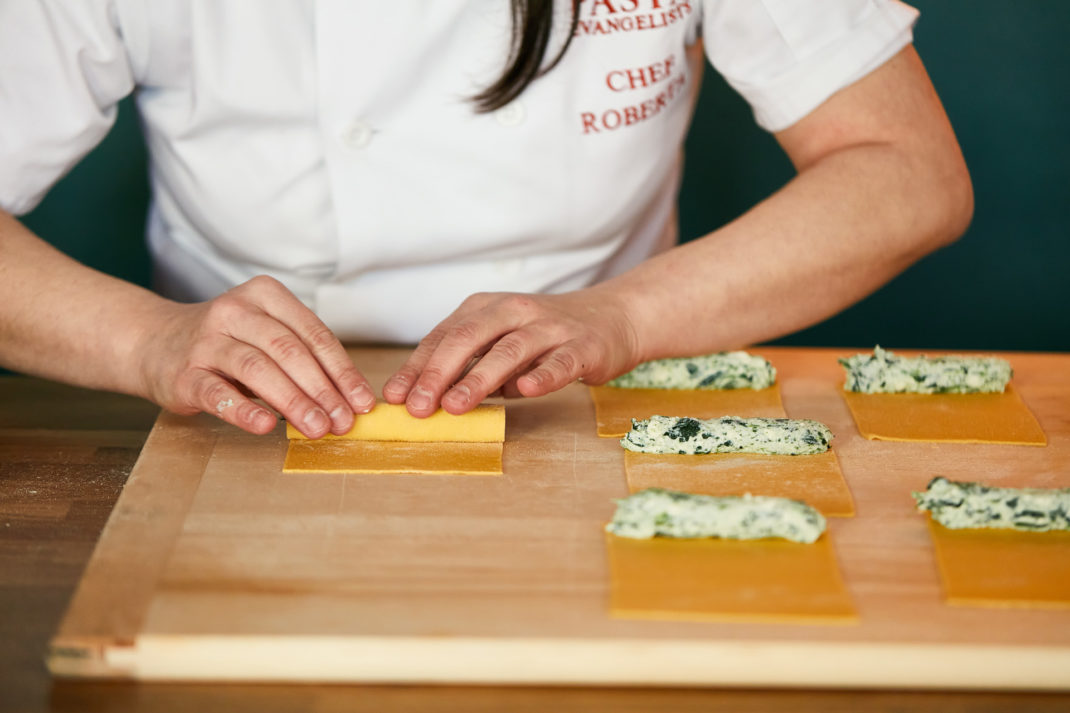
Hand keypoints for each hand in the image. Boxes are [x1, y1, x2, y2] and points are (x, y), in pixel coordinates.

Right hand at [134, 275, 374, 435]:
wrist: (153, 342)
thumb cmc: (227, 343)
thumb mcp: (266, 335)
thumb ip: (302, 358)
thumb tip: (349, 400)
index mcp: (265, 296)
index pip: (314, 334)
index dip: (342, 371)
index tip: (362, 401)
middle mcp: (234, 311)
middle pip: (289, 351)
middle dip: (323, 389)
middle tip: (344, 421)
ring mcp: (206, 341)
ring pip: (257, 369)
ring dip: (293, 401)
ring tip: (318, 428)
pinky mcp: (183, 373)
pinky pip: (217, 393)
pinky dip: (243, 411)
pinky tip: (266, 426)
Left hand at [382, 289, 639, 416]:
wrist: (614, 317)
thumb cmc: (546, 337)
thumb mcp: (501, 343)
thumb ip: (470, 366)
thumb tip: (424, 400)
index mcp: (487, 308)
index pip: (443, 337)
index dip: (417, 367)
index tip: (394, 397)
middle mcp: (514, 311)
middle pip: (468, 338)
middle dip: (438, 373)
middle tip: (417, 406)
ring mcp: (550, 328)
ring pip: (509, 350)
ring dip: (479, 379)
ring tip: (455, 405)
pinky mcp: (582, 347)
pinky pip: (560, 362)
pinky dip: (542, 376)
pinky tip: (525, 392)